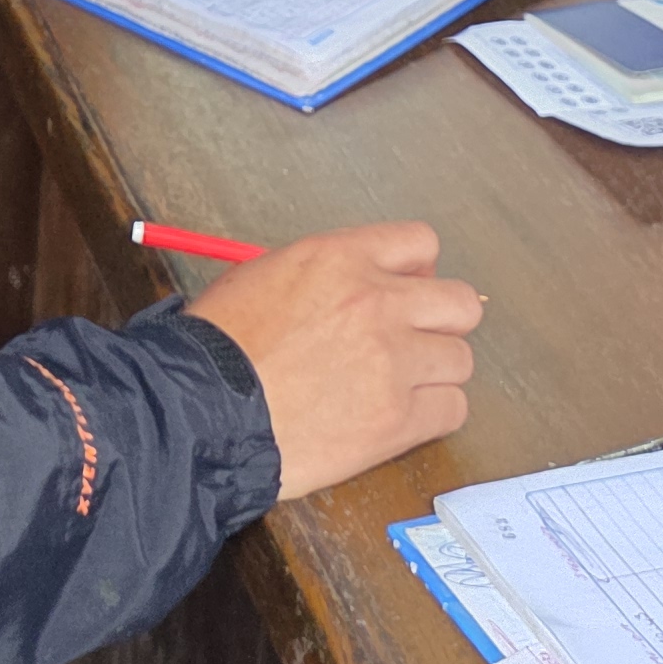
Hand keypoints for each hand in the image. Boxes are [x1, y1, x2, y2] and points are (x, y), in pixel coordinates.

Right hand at [187, 221, 482, 501]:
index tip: (404, 294)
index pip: (421, 244)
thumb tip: (365, 283)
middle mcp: (376, 302)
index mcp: (340, 258)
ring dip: (434, 373)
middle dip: (440, 323)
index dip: (417, 273)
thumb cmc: (218, 348)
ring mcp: (392, 361)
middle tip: (411, 343)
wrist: (202, 411)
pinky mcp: (397, 419)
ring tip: (397, 389)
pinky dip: (432, 415)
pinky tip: (399, 418)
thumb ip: (326, 274)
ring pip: (460, 360)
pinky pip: (453, 409)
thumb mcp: (263, 275)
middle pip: (459, 303)